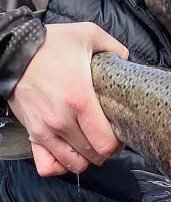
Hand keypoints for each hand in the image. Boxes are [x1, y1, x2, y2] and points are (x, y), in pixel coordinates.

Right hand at [8, 22, 127, 175]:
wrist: (11, 49)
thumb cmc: (50, 44)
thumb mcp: (88, 35)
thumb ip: (115, 48)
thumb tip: (128, 60)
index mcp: (80, 101)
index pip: (106, 144)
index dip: (117, 144)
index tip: (118, 134)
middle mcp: (62, 121)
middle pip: (93, 156)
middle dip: (105, 151)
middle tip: (105, 136)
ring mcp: (45, 129)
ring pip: (73, 164)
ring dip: (85, 159)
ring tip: (89, 145)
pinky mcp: (32, 132)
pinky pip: (46, 165)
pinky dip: (59, 165)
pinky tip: (68, 154)